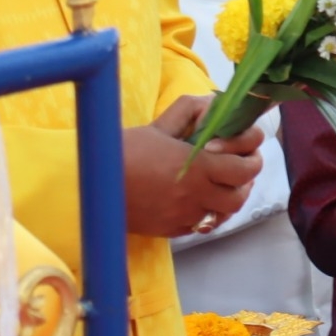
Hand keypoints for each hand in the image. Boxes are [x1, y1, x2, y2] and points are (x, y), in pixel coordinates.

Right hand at [124, 95, 263, 237]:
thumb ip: (191, 111)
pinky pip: (200, 226)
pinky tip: (197, 199)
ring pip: (223, 214)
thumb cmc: (124, 150)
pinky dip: (206, 213)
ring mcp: (183, 216)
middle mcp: (195, 195)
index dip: (248, 158)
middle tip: (235, 167)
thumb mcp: (161, 125)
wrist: (88, 184)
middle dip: (244, 180)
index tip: (235, 149)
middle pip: (240, 195)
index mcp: (198, 167)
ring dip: (227, 199)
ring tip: (220, 184)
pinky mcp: (169, 230)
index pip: (245, 168)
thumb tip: (215, 105)